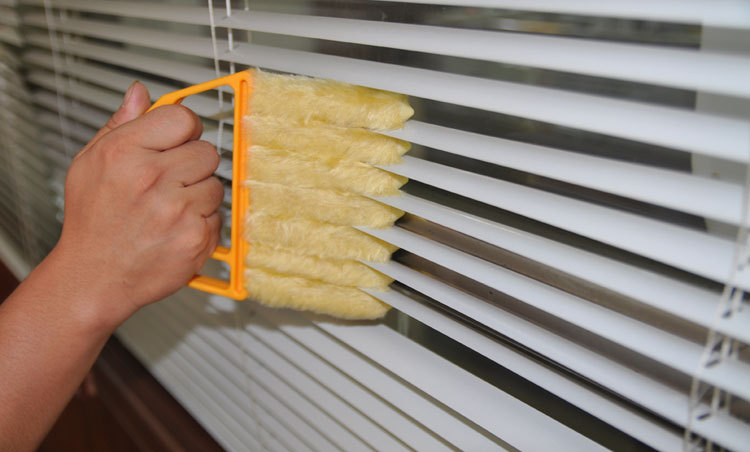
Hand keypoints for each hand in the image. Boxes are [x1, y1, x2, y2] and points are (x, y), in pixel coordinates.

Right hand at [51, 81, 222, 328]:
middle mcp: (151, 178)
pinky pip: (218, 216)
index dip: (184, 129)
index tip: (178, 140)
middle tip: (169, 182)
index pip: (182, 118)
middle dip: (193, 165)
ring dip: (199, 195)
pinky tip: (175, 229)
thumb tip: (141, 92)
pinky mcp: (196, 237)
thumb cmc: (93, 220)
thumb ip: (121, 123)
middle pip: (208, 151)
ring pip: (216, 185)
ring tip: (168, 209)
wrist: (94, 276)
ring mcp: (177, 210)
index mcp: (125, 152)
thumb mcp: (91, 162)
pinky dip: (202, 223)